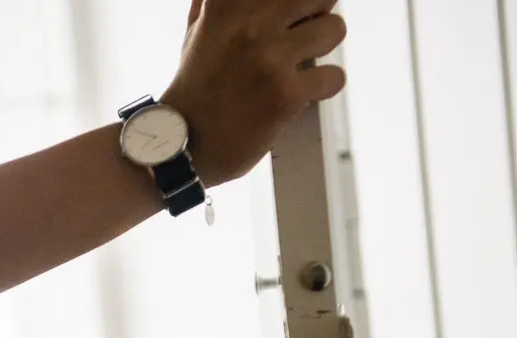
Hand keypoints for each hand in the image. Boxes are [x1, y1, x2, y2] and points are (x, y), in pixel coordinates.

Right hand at [161, 0, 347, 186]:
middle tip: (302, 35)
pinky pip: (334, 76)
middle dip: (317, 14)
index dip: (296, 4)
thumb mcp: (198, 31)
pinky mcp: (286, 93)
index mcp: (227, 2)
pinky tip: (299, 94)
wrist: (182, 145)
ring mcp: (269, 58)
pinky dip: (322, 88)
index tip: (293, 16)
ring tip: (298, 66)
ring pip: (334, 30)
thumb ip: (219, 3)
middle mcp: (249, 22)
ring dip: (321, 50)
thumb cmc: (194, 88)